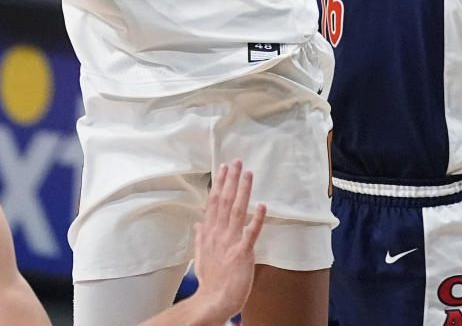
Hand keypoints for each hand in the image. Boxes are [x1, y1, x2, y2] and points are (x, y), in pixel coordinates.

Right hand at [192, 162, 265, 320]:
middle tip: (237, 161)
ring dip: (242, 190)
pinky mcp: (243, 252)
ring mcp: (231, 241)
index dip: (219, 183)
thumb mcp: (200, 255)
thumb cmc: (210, 280)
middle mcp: (219, 232)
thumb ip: (201, 237)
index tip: (224, 167)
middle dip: (231, 179)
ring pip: (237, 210)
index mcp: (209, 232)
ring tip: (248, 173)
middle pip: (224, 200)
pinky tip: (262, 205)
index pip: (214, 201)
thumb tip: (198, 223)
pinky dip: (256, 218)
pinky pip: (251, 232)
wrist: (214, 299)